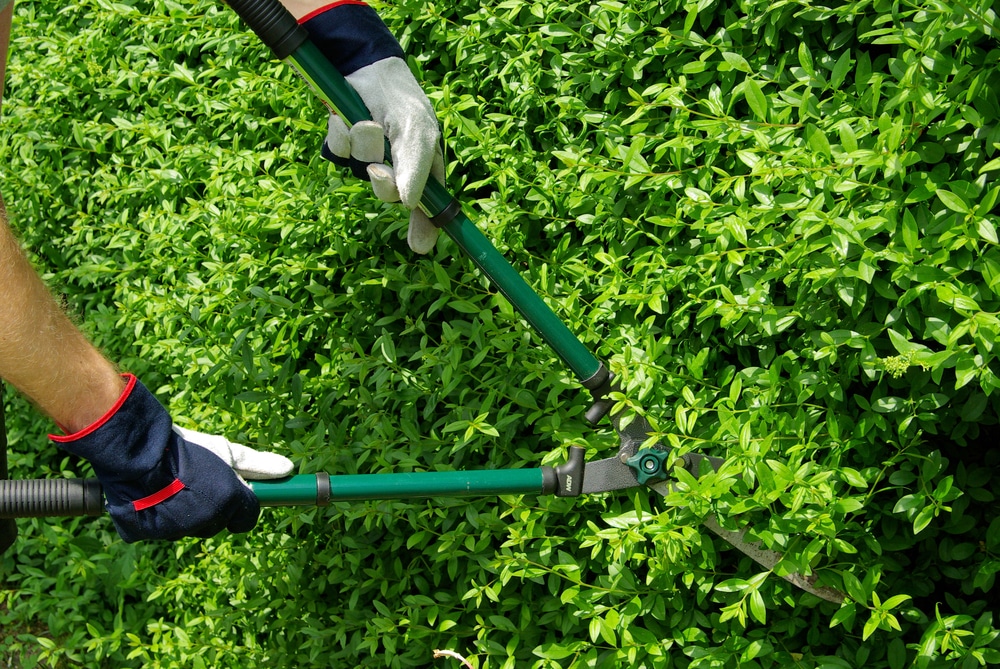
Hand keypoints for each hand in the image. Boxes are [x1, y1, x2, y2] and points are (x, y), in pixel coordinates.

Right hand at [51, 375, 293, 542]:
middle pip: (218, 522)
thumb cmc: (186, 448)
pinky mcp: (147, 535)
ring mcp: (176, 531)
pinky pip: (160, 530)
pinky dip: (158, 516)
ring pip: (190, 527)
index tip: (231, 490)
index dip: (240, 502)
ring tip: (172, 485)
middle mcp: (206, 521)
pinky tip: (153, 496)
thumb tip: (288, 469)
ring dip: (186, 512)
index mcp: (229, 502)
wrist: (136, 450)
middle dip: (213, 506)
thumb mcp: (227, 451)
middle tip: (196, 481)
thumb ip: (258, 465)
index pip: (247, 517)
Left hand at [301, 2, 443, 253]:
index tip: (421, 246)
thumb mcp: (417, 132)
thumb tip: (409, 203)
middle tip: (379, 168)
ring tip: (367, 122)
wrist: (366, 66)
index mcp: (422, 166)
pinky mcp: (343, 145)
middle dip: (381, 180)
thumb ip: (414, 169)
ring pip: (359, 168)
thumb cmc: (402, 100)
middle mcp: (396, 167)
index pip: (427, 205)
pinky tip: (345, 118)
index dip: (425, 227)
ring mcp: (368, 157)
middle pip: (386, 194)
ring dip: (362, 144)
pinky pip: (338, 151)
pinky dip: (340, 133)